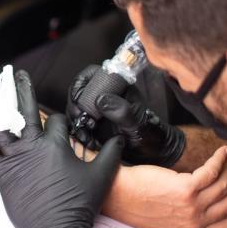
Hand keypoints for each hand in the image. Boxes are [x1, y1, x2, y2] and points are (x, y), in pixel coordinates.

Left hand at [0, 70, 123, 227]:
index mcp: (56, 145)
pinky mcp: (2, 172)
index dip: (56, 120)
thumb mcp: (102, 176)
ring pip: (1, 125)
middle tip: (15, 74)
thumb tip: (120, 138)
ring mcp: (15, 159)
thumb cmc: (79, 204)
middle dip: (20, 90)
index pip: (54, 120)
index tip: (57, 123)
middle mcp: (33, 147)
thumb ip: (111, 154)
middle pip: (25, 111)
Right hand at [67, 65, 185, 167]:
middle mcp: (105, 95)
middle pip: (78, 92)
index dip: (81, 85)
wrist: (152, 152)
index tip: (79, 102)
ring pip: (75, 108)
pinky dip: (77, 131)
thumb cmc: (149, 134)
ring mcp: (96, 109)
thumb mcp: (137, 123)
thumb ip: (122, 111)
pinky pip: (76, 123)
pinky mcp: (92, 124)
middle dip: (75, 106)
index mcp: (118, 87)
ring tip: (85, 134)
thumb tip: (101, 100)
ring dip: (75, 121)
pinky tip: (86, 139)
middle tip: (80, 120)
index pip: (92, 75)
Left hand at [103, 145, 226, 227]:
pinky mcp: (185, 188)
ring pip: (223, 185)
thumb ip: (186, 221)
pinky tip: (222, 152)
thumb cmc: (137, 205)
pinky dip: (220, 159)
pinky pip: (212, 171)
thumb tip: (204, 209)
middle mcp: (194, 222)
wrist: (118, 196)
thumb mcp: (166, 224)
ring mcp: (191, 205)